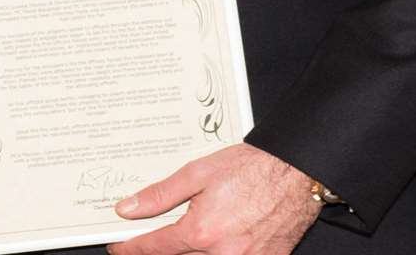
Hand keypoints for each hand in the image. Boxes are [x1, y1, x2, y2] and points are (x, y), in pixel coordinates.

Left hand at [107, 144, 318, 254]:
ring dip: (194, 249)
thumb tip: (128, 208)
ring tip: (197, 228)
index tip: (120, 247)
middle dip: (165, 247)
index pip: (156, 247)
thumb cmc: (251, 168)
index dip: (133, 247)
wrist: (296, 172)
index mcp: (202, 232)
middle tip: (157, 232)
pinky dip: (220, 251)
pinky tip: (223, 235)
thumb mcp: (197, 173)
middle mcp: (223, 253)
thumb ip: (160, 195)